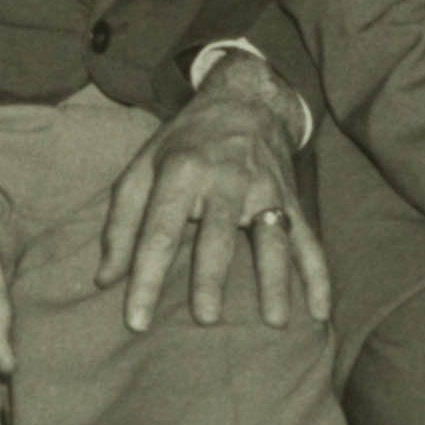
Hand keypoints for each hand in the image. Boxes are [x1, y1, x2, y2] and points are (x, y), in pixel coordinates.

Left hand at [102, 67, 325, 334]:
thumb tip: (106, 280)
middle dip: (211, 277)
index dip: (147, 278)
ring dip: (274, 280)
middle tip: (206, 319)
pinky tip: (319, 311)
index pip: (160, 232)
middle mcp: (226, 180)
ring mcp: (265, 190)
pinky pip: (308, 240)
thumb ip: (121, 225)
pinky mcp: (291, 200)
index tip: (137, 321)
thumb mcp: (142, 169)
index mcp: (182, 172)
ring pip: (271, 238)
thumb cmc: (184, 144)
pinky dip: (318, 275)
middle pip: (218, 235)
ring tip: (274, 323)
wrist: (244, 102)